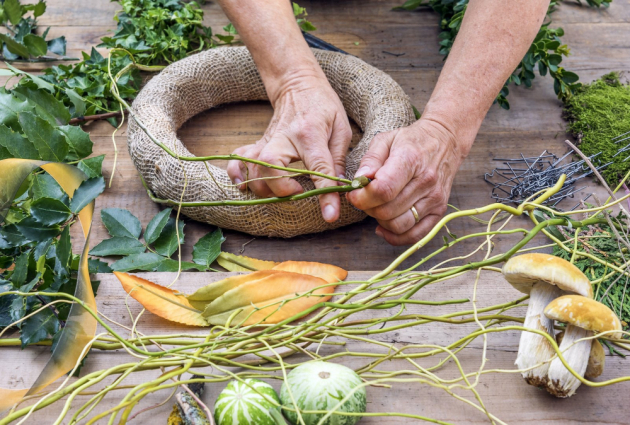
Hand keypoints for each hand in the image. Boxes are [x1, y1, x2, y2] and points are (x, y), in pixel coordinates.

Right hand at [227, 69, 351, 221]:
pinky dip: (238, 176)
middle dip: (282, 188)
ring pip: (254, 170)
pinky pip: (238, 162)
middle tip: (298, 191)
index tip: (330, 214)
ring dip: (266, 188)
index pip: (317, 168)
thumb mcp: (341, 129)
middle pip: (270, 168)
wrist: (297, 83)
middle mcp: (283, 138)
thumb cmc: (324, 106)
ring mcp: (267, 141)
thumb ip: (339, 160)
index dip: (324, 194)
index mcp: (310, 134)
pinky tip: (247, 185)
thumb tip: (340, 188)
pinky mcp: (257, 144)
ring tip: (285, 189)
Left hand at [347, 119, 469, 245]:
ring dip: (380, 221)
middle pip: (388, 210)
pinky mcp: (440, 210)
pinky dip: (395, 237)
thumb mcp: (386, 140)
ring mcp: (435, 198)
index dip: (362, 197)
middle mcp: (426, 181)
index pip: (383, 190)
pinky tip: (384, 227)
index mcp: (410, 159)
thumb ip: (370, 160)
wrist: (445, 140)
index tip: (353, 194)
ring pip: (398, 225)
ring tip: (377, 206)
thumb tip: (358, 182)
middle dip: (368, 208)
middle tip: (364, 198)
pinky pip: (415, 235)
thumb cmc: (411, 141)